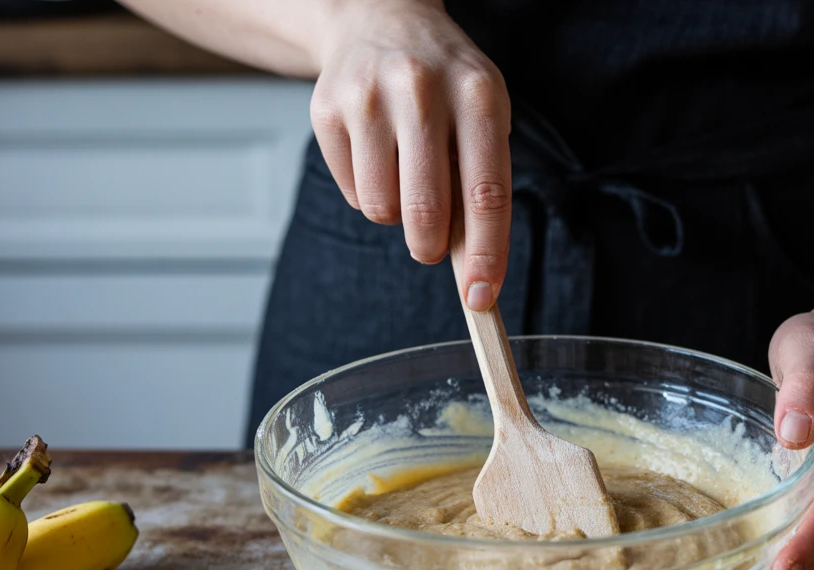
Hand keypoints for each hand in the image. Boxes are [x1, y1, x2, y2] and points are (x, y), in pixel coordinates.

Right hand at [310, 0, 510, 309]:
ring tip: (404, 176)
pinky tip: (376, 155)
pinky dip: (368, 192)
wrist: (379, 18)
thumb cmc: (445, 84)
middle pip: (426, 210)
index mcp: (477, 93)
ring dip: (396, 215)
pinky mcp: (327, 109)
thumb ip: (481, 185)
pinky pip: (352, 193)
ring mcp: (368, 97)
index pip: (486, 192)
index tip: (482, 297)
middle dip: (430, 247)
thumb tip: (474, 270)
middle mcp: (422, 89)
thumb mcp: (482, 116)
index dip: (485, 254)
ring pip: (382, 209)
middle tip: (430, 246)